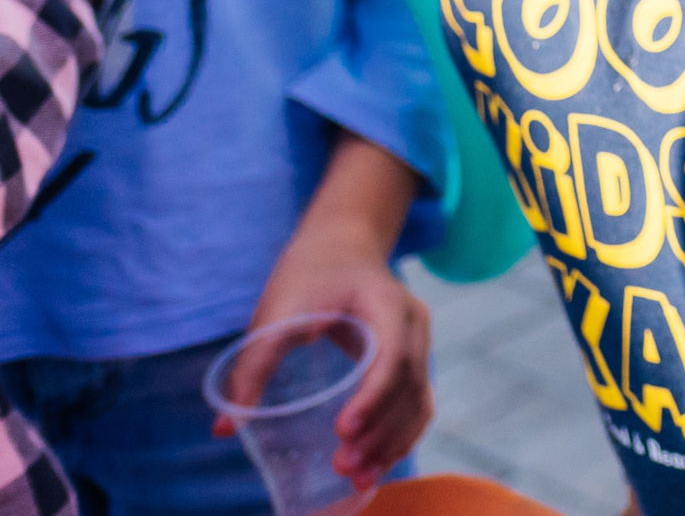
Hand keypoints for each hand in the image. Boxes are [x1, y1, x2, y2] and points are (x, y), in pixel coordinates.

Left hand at [213, 136, 431, 486]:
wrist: (341, 246)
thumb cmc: (309, 275)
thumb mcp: (277, 311)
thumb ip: (254, 365)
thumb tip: (225, 427)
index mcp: (385, 303)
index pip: (393, 353)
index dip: (373, 395)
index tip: (343, 429)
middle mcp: (413, 323)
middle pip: (409, 384)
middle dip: (381, 430)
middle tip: (344, 466)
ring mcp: (419, 341)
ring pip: (419, 398)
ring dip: (394, 441)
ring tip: (359, 477)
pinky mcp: (412, 360)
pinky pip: (419, 401)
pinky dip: (402, 433)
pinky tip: (379, 461)